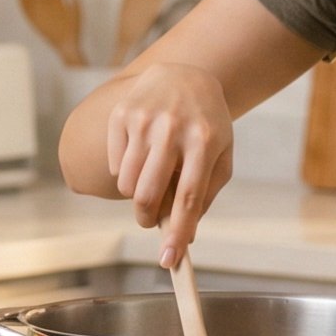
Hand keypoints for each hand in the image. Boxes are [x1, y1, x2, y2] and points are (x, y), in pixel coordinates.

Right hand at [104, 63, 234, 263]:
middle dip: (146, 218)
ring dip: (135, 195)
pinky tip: (140, 154)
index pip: (189, 197)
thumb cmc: (206, 123)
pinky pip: (114, 165)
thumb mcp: (220, 154)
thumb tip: (183, 235)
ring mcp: (144, 119)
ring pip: (126, 184)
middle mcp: (172, 129)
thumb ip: (206, 194)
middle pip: (148, 194)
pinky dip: (125, 172)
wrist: (185, 74)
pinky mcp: (122, 114)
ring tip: (149, 179)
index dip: (178, 232)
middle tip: (149, 220)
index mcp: (204, 141)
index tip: (170, 260)